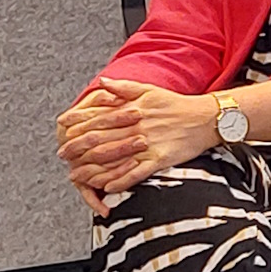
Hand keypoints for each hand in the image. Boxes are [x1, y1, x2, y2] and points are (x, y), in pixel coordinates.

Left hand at [63, 78, 220, 203]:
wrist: (207, 118)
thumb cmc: (178, 104)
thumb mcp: (150, 90)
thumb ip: (123, 87)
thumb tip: (100, 83)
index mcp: (132, 109)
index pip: (98, 118)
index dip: (78, 125)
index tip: (63, 131)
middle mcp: (136, 127)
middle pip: (100, 139)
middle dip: (78, 148)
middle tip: (63, 155)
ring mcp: (148, 144)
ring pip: (114, 158)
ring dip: (93, 168)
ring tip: (77, 175)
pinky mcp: (160, 159)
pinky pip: (136, 173)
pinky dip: (121, 181)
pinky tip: (107, 188)